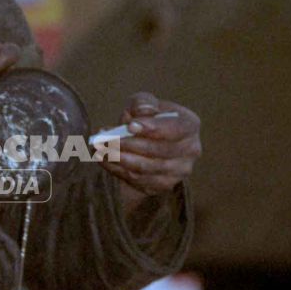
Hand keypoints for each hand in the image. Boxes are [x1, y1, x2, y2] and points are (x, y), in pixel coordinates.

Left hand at [101, 94, 201, 209]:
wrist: (143, 142)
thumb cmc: (145, 118)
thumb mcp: (143, 103)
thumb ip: (143, 103)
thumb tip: (143, 112)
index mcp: (190, 125)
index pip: (176, 128)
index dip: (154, 128)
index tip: (130, 126)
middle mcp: (191, 150)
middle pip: (160, 151)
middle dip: (129, 145)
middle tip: (105, 140)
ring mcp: (179, 171)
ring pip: (147, 168)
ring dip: (119, 158)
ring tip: (99, 148)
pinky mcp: (163, 185)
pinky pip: (138, 180)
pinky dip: (117, 169)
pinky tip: (103, 159)